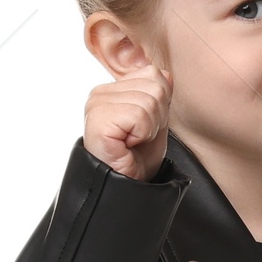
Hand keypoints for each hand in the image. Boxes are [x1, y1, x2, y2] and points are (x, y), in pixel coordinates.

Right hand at [84, 66, 171, 180]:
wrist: (127, 188)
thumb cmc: (136, 158)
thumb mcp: (156, 120)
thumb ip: (159, 94)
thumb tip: (165, 74)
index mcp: (113, 89)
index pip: (154, 74)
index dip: (161, 106)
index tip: (145, 128)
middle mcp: (100, 93)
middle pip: (155, 85)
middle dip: (157, 117)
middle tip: (140, 138)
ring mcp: (96, 105)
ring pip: (150, 101)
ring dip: (150, 128)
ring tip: (133, 142)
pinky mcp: (98, 120)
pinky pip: (140, 116)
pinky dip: (143, 134)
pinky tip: (128, 145)